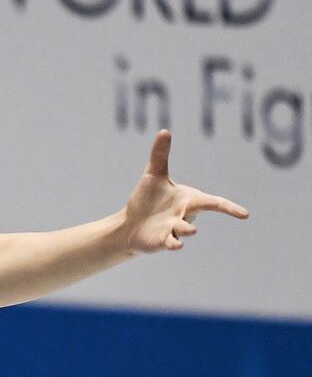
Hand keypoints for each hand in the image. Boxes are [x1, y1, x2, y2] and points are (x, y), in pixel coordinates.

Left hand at [121, 130, 248, 253]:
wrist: (131, 223)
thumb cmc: (147, 199)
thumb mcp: (154, 175)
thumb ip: (160, 155)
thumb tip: (165, 131)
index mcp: (188, 199)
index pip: (213, 202)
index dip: (229, 208)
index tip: (245, 215)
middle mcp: (185, 215)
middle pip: (200, 212)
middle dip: (206, 208)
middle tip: (209, 212)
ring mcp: (174, 229)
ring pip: (185, 229)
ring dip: (188, 229)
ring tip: (192, 230)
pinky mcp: (162, 241)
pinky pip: (171, 243)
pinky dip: (174, 244)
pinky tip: (177, 245)